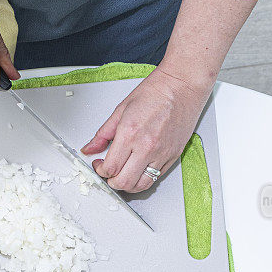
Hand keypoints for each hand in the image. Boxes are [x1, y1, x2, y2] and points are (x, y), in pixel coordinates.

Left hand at [80, 65, 210, 192]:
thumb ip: (102, 134)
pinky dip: (144, 179)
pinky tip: (138, 169)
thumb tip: (89, 148)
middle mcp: (146, 146)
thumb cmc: (155, 92)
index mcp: (130, 133)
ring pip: (141, 185)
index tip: (99, 165)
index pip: (110, 167)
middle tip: (108, 173)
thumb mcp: (120, 110)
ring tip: (123, 174)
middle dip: (111, 182)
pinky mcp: (173, 156)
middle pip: (124, 182)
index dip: (100, 170)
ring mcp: (161, 154)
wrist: (182, 86)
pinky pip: (156, 178)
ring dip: (128, 185)